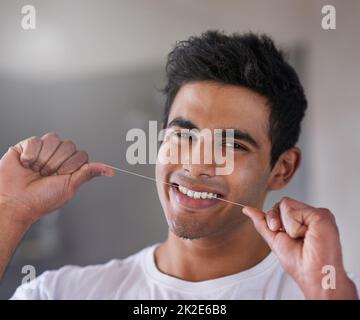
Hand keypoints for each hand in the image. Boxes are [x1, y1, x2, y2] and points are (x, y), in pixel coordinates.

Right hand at [0, 132, 114, 226]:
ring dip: (44, 158)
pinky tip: (26, 164)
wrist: (14, 202)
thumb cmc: (41, 199)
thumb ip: (88, 173)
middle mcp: (58, 157)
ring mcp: (43, 150)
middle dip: (57, 163)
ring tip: (36, 170)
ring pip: (54, 139)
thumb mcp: (70, 187)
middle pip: (69, 145)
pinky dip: (31, 154)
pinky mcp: (27, 146)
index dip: (72, 165)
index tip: (61, 177)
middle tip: (46, 175)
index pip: (82, 154)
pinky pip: (36, 140)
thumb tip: (111, 171)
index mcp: (70, 167)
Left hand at [243, 197, 357, 298]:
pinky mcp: (322, 215)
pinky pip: (294, 211)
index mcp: (302, 219)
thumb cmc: (298, 263)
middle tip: (292, 237)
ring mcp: (317, 213)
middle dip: (277, 220)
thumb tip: (246, 209)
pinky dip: (295, 227)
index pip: (280, 205)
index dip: (273, 218)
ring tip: (302, 238)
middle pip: (282, 202)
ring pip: (286, 203)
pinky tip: (308, 236)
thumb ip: (262, 222)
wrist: (312, 275)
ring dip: (287, 226)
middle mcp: (310, 214)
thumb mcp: (274, 238)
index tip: (280, 233)